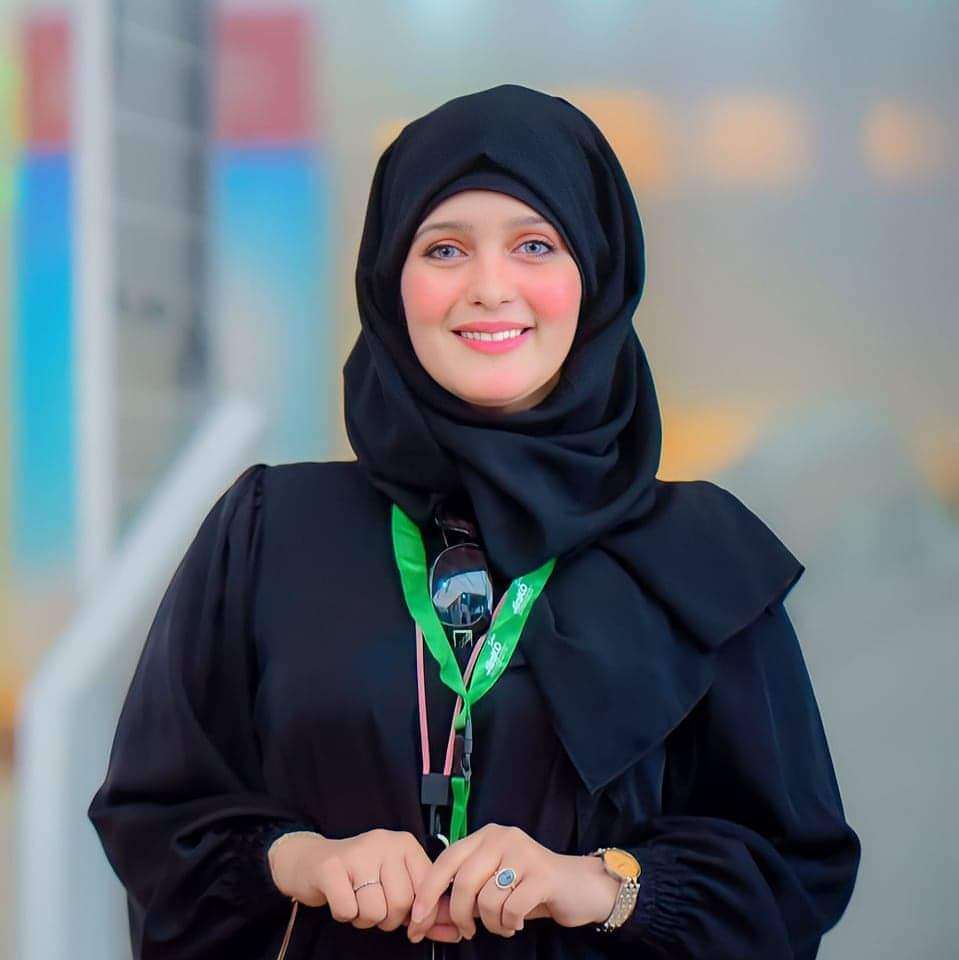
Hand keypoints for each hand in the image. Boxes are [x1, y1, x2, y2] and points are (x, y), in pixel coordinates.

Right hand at [267, 827, 461, 942]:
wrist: (311, 862)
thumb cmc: (359, 877)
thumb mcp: (396, 886)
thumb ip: (425, 908)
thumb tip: (453, 930)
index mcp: (405, 844)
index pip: (427, 888)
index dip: (421, 915)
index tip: (412, 925)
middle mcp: (384, 842)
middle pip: (402, 902)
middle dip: (388, 918)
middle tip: (375, 906)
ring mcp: (357, 853)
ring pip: (375, 910)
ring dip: (364, 918)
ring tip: (357, 901)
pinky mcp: (331, 868)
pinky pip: (348, 910)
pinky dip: (344, 914)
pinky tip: (340, 898)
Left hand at [405, 823, 621, 941]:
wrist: (579, 886)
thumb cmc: (530, 886)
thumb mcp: (494, 881)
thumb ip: (466, 888)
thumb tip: (429, 910)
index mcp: (485, 836)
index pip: (446, 860)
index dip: (428, 891)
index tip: (417, 919)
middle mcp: (502, 837)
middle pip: (463, 881)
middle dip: (459, 915)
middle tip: (467, 932)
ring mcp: (523, 853)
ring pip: (487, 900)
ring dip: (491, 923)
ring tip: (503, 923)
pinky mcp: (542, 874)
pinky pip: (510, 908)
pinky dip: (510, 923)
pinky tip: (517, 922)